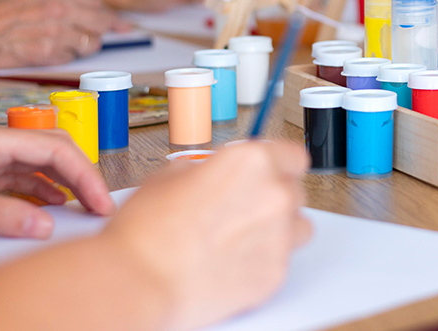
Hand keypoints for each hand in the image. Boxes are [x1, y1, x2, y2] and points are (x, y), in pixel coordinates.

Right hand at [0, 0, 120, 68]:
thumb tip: (97, 11)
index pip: (98, 4)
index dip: (109, 17)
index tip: (120, 26)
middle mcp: (58, 7)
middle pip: (101, 24)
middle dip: (102, 32)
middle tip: (100, 38)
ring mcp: (53, 31)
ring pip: (89, 44)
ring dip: (81, 47)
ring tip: (61, 44)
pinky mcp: (43, 52)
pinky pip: (69, 58)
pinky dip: (63, 57)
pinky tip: (47, 52)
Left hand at [0, 123, 114, 237]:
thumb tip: (43, 224)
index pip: (54, 148)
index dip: (84, 173)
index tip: (99, 200)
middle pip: (52, 150)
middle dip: (81, 175)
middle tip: (100, 205)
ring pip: (39, 163)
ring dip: (64, 183)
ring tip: (83, 207)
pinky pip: (22, 177)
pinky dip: (43, 190)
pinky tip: (52, 204)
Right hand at [102, 141, 310, 330]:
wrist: (139, 282)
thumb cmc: (147, 231)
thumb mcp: (171, 176)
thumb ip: (211, 170)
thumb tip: (219, 175)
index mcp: (252, 161)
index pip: (292, 155)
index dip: (278, 165)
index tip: (271, 173)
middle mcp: (274, 194)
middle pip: (295, 191)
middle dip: (273, 198)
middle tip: (243, 210)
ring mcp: (280, 236)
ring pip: (298, 227)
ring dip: (279, 229)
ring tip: (242, 239)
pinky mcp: (275, 273)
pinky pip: (282, 261)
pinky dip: (264, 261)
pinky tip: (233, 263)